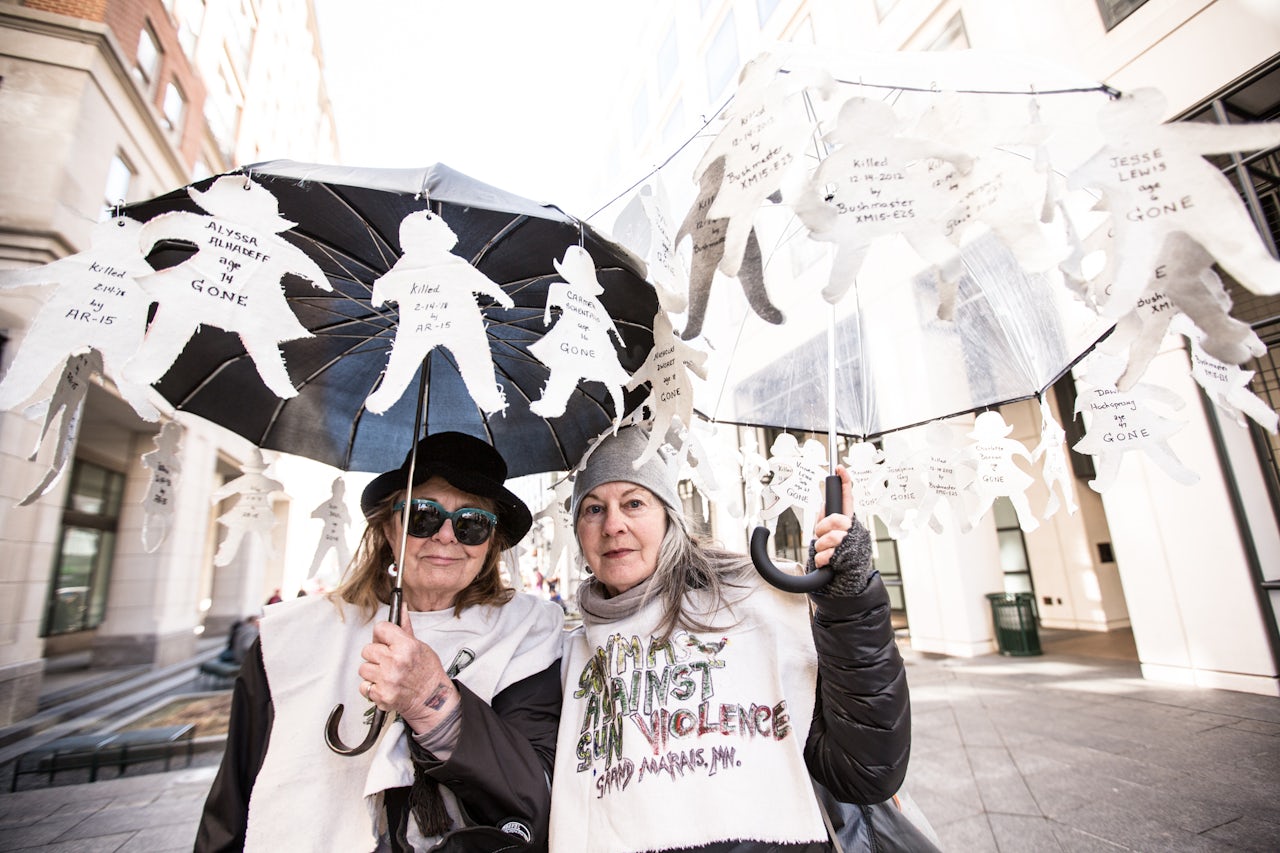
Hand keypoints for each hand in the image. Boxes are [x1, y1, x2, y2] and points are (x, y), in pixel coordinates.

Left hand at [357, 616, 460, 734]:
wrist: (432, 699)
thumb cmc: (427, 673)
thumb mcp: (420, 646)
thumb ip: (405, 628)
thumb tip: (400, 609)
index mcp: (406, 646)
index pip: (380, 628)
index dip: (381, 634)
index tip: (385, 640)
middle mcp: (396, 662)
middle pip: (367, 649)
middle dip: (376, 655)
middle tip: (387, 660)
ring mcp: (387, 680)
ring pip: (363, 668)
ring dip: (372, 672)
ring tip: (386, 674)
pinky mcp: (381, 695)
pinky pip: (363, 686)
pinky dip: (371, 687)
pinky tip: (383, 685)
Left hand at [809, 466, 873, 596]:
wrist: (844, 586)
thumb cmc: (836, 561)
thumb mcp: (828, 539)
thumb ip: (826, 522)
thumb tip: (822, 505)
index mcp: (848, 524)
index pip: (848, 499)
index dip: (845, 482)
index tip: (839, 468)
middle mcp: (855, 531)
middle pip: (835, 520)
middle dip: (822, 530)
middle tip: (820, 539)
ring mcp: (855, 545)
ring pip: (830, 537)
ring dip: (821, 548)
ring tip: (824, 555)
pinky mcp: (851, 559)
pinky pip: (828, 554)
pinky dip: (821, 561)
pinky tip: (826, 565)